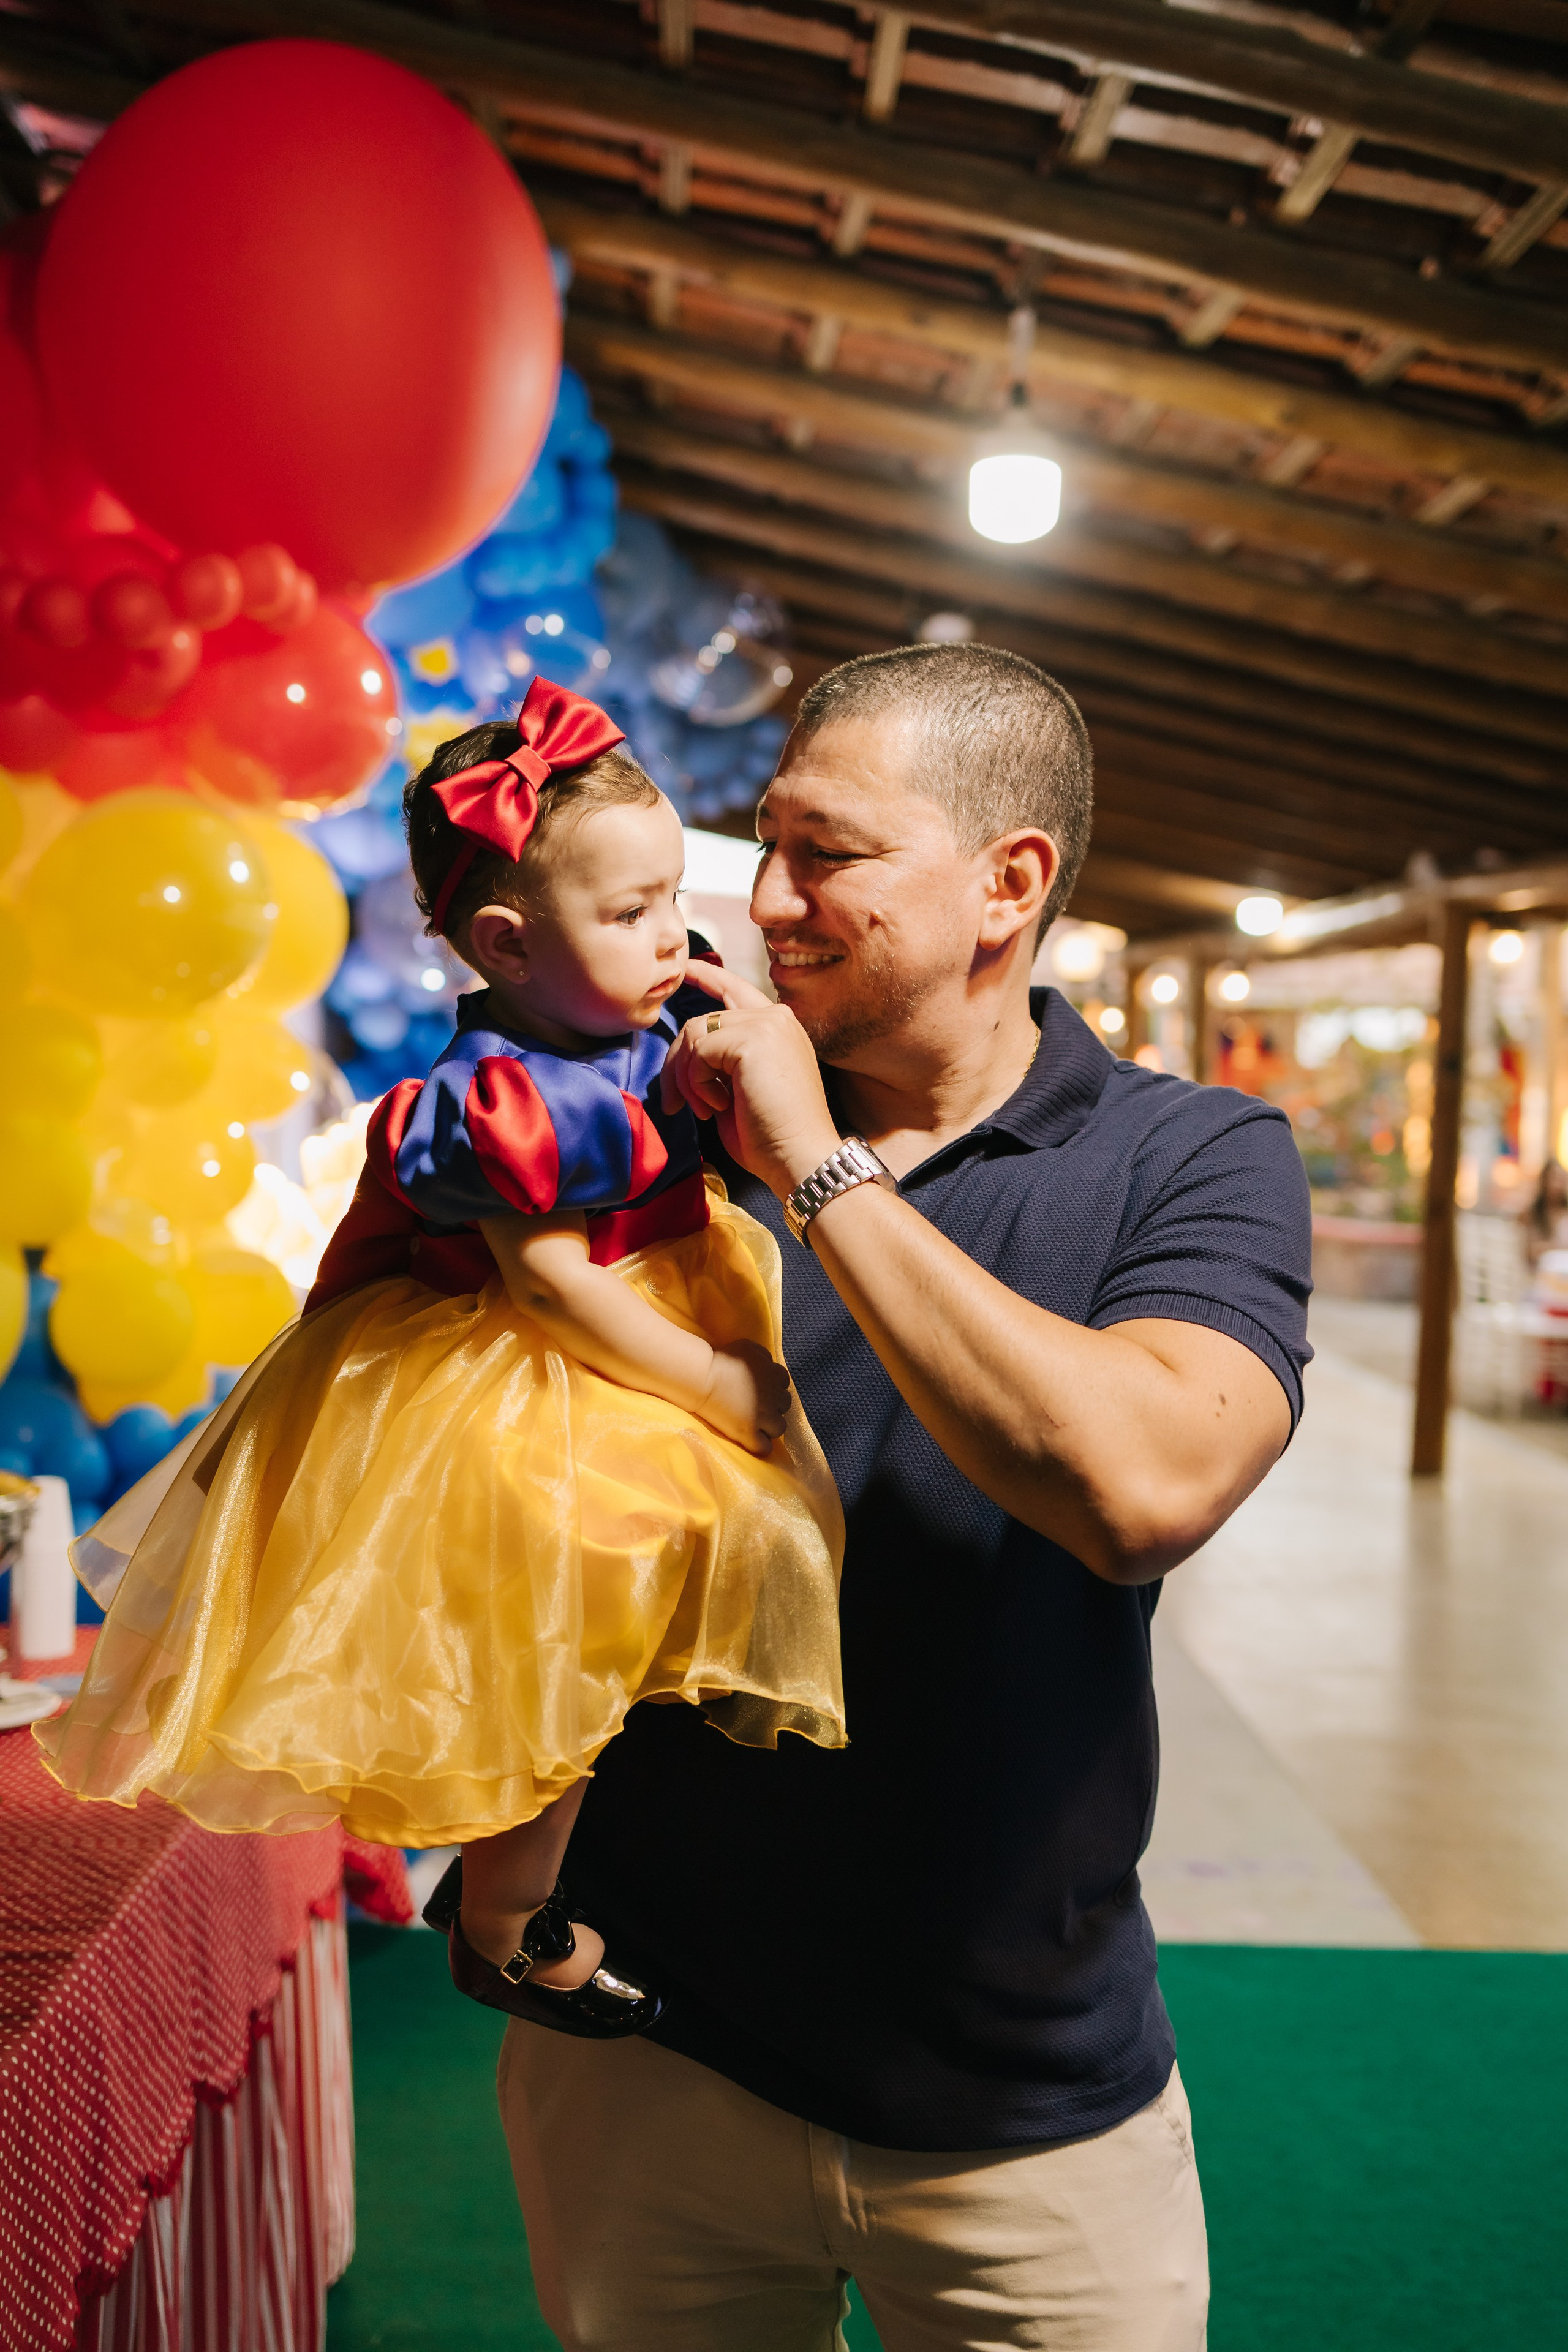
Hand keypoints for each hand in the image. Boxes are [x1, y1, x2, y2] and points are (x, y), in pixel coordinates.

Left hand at [663, 960, 839, 1197]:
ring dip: (686, 1079)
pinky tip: (718, 1106)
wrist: (800, 1157)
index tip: (684, 971)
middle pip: (701, 1021)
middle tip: (672, 1102)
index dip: (707, 978)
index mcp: (778, 1028)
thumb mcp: (740, 1089)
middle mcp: (775, 1017)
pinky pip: (699, 1052)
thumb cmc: (772, 1137)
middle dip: (677, 1063)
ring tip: (704, 1110)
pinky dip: (697, 1085)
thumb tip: (683, 1058)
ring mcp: (766, 1024)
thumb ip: (720, 1062)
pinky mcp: (753, 1038)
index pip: (735, 990)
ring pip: (694, 1034)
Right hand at [698, 1338, 791, 1455]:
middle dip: (773, 1406)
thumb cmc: (720, 1359)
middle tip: (755, 1406)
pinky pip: (765, 1447)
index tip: (760, 1390)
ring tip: (755, 1424)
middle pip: (785, 1406)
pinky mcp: (747, 1433)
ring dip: (770, 1426)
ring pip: (780, 1428)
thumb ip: (763, 1355)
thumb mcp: (747, 1347)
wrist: (701, 1378)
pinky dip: (760, 1445)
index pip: (784, 1384)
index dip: (773, 1387)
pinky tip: (751, 1439)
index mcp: (773, 1375)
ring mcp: (762, 1416)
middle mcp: (773, 1397)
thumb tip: (770, 1364)